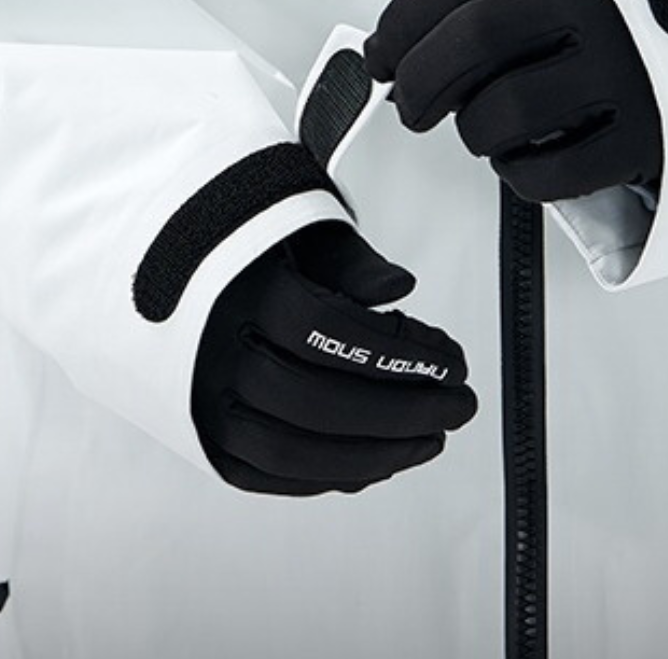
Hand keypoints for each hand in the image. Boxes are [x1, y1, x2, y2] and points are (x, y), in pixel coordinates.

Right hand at [191, 222, 476, 495]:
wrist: (169, 281)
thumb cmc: (245, 256)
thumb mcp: (298, 234)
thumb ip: (350, 260)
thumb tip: (397, 287)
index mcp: (239, 293)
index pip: (330, 331)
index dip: (400, 353)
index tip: (451, 361)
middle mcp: (212, 353)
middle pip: (316, 399)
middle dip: (402, 410)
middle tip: (457, 406)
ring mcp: (202, 403)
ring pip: (292, 449)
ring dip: (375, 454)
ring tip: (429, 439)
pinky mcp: (205, 439)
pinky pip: (268, 475)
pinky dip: (331, 475)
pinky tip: (378, 460)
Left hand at [364, 0, 662, 200]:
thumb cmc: (602, 27)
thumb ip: (468, 8)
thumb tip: (383, 44)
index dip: (401, 25)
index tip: (380, 58)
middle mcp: (590, 10)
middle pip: (472, 38)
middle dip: (419, 82)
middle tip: (411, 108)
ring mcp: (620, 72)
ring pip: (503, 112)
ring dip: (474, 133)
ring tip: (487, 129)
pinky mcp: (640, 137)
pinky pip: (547, 174)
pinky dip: (518, 175)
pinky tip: (525, 156)